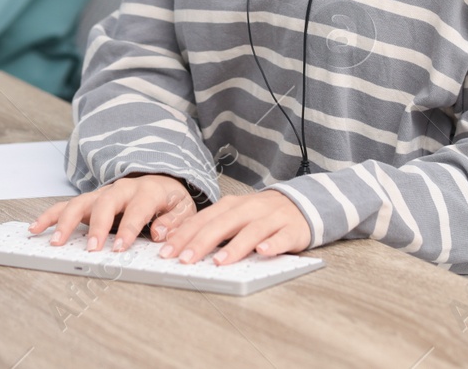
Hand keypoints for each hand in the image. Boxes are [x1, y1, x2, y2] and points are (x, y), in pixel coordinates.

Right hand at [29, 174, 196, 252]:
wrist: (162, 180)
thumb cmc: (170, 200)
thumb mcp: (184, 209)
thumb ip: (174, 222)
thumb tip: (160, 233)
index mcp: (148, 191)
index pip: (137, 209)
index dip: (128, 228)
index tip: (119, 248)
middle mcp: (122, 189)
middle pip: (105, 203)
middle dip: (96, 227)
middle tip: (91, 248)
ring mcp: (103, 193)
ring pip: (81, 202)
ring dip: (66, 221)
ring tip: (55, 241)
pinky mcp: (91, 200)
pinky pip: (67, 205)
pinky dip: (51, 215)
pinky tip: (37, 228)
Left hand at [158, 190, 308, 265]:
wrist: (301, 204)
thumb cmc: (261, 215)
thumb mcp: (234, 216)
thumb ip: (213, 228)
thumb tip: (181, 246)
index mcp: (231, 206)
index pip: (203, 220)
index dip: (184, 235)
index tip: (167, 252)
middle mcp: (249, 209)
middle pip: (223, 224)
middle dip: (202, 242)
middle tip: (186, 260)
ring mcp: (272, 218)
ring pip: (252, 231)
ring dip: (235, 246)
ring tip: (220, 262)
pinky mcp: (292, 229)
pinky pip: (282, 237)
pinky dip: (273, 244)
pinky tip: (263, 252)